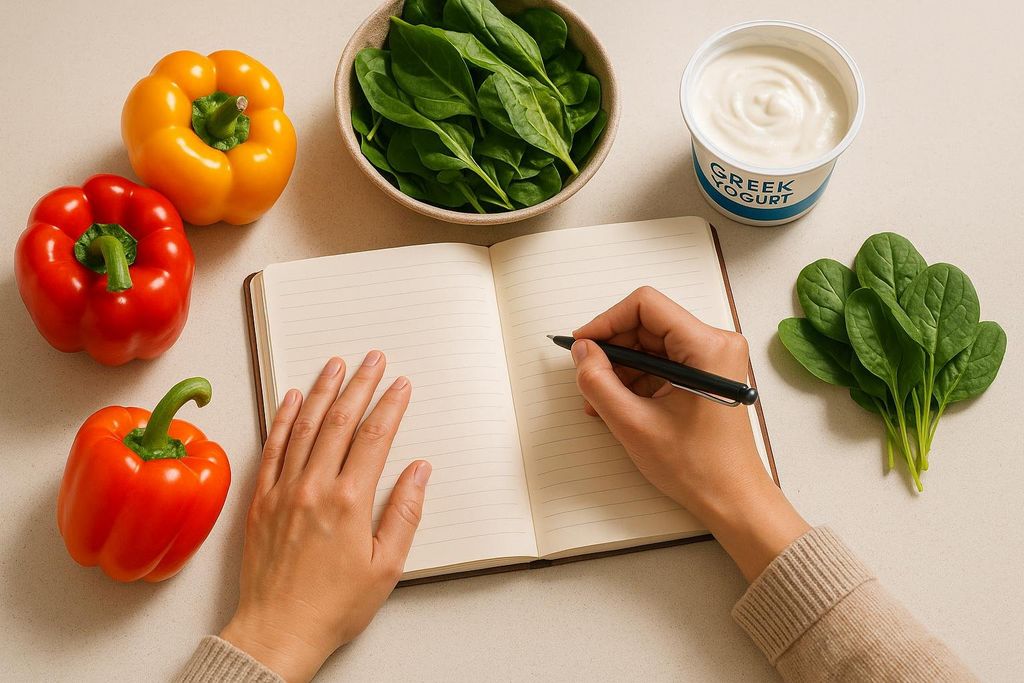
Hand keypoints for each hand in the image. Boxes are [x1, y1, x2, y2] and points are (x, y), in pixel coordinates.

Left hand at [220, 352, 431, 681]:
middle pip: (340, 422)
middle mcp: (314, 489)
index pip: (374, 437)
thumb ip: (404, 513)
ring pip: (305, 427)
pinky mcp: (261, 501)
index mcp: (349, 502)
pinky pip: (272, 449)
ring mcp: (284, 492)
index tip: (400, 385)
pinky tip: (292, 400)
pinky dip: (282, 420)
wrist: (278, 631)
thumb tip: (419, 472)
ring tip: (335, 366)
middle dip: (360, 385)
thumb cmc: (332, 606)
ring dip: (323, 391)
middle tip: (372, 360)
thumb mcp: (386, 566)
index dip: (390, 405)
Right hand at [571, 287, 807, 580]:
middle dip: (613, 348)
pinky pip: (663, 361)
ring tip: (600, 399)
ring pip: (652, 343)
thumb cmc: (698, 468)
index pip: (645, 306)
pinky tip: (619, 403)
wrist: (732, 499)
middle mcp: (715, 344)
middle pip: (648, 323)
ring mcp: (713, 358)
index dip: (607, 321)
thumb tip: (582, 351)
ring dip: (622, 366)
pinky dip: (637, 378)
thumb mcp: (633, 424)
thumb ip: (598, 382)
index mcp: (707, 347)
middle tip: (586, 374)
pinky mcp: (707, 373)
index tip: (583, 344)